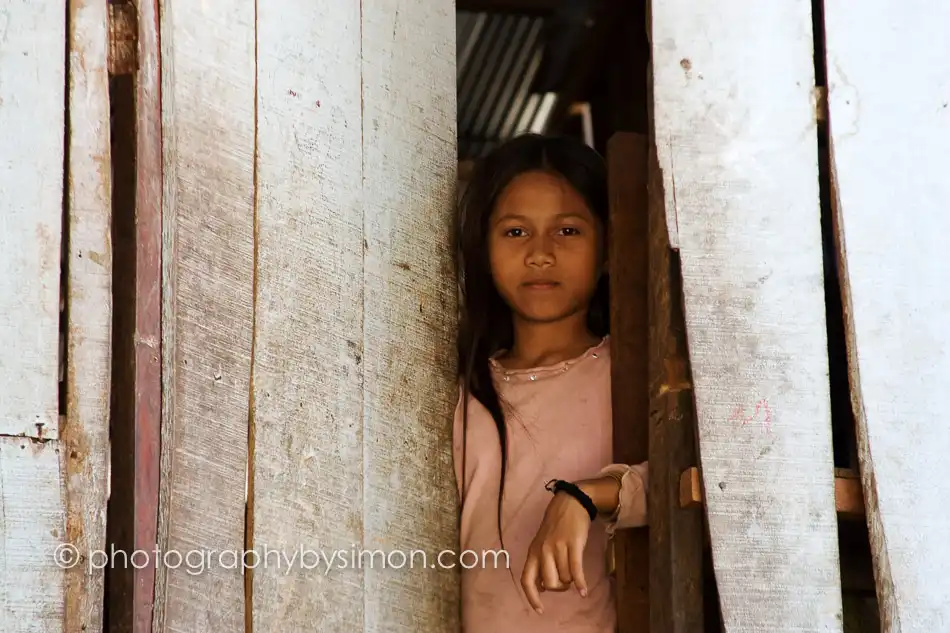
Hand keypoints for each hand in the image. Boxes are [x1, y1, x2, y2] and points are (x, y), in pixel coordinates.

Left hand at [520, 488, 592, 613]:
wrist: (570, 503)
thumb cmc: (556, 526)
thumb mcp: (541, 544)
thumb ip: (540, 564)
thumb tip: (541, 587)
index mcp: (533, 552)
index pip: (527, 580)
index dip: (532, 598)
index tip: (540, 610)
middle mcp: (543, 551)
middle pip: (549, 584)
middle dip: (559, 587)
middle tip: (565, 581)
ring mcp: (558, 548)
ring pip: (564, 578)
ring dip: (571, 580)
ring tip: (573, 571)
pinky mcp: (573, 545)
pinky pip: (576, 570)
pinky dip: (580, 583)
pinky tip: (583, 592)